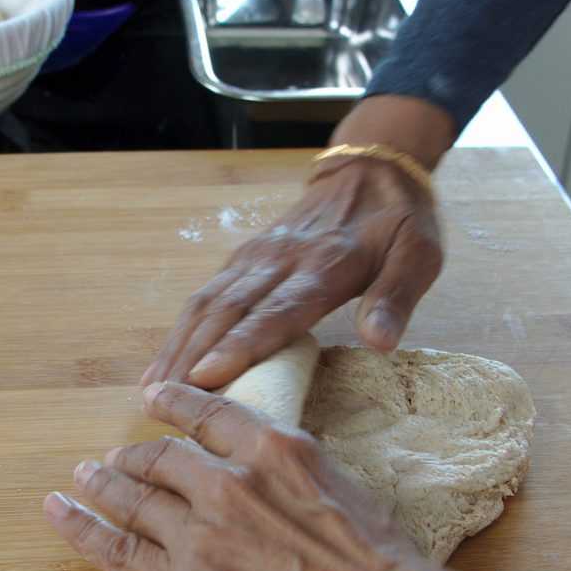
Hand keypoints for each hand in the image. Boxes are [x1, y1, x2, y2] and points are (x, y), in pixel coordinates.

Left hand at [44, 383, 473, 570]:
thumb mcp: (353, 499)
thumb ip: (305, 484)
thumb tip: (291, 493)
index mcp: (278, 453)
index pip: (211, 415)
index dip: (176, 404)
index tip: (155, 399)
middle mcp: (230, 484)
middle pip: (161, 458)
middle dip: (132, 457)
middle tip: (112, 459)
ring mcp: (199, 536)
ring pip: (131, 499)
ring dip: (101, 484)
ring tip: (81, 478)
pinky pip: (115, 549)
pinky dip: (80, 525)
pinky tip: (59, 510)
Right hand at [142, 95, 456, 390]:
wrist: (369, 169)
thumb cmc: (398, 222)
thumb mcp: (419, 255)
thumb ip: (396, 297)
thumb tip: (380, 342)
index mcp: (326, 265)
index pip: (278, 311)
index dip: (241, 345)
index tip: (207, 377)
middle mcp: (280, 260)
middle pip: (228, 312)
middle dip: (192, 357)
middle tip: (161, 402)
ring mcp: (255, 258)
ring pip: (207, 304)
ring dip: (177, 346)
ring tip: (151, 390)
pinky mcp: (242, 259)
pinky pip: (205, 296)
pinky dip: (181, 331)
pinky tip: (164, 362)